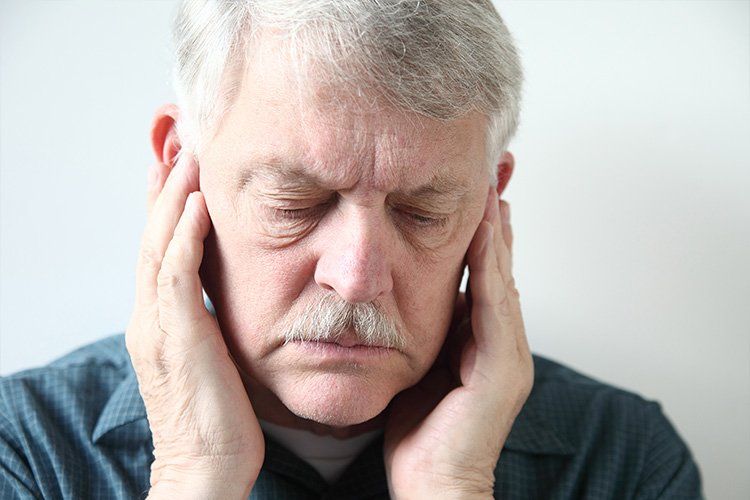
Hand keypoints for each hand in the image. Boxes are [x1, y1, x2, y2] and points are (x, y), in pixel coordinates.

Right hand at [125, 156, 263, 498]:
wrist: (206, 467)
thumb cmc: (219, 418)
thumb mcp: (212, 358)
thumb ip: (210, 322)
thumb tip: (226, 298)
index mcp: (159, 321)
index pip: (158, 250)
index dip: (164, 207)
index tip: (177, 168)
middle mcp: (150, 317)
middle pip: (151, 237)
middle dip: (163, 189)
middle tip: (176, 143)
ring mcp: (158, 326)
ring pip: (158, 247)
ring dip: (172, 198)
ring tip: (186, 156)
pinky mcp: (176, 338)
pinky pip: (175, 276)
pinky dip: (183, 236)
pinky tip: (197, 205)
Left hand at [383, 187, 533, 498]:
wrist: (433, 487)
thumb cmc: (418, 435)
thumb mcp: (414, 370)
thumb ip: (418, 333)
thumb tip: (394, 299)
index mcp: (478, 340)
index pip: (481, 272)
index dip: (478, 230)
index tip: (471, 187)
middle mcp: (500, 340)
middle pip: (498, 264)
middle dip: (495, 216)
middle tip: (493, 166)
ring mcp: (507, 353)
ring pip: (501, 276)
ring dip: (496, 229)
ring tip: (491, 183)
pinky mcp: (502, 367)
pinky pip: (495, 304)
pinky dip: (491, 264)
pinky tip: (485, 229)